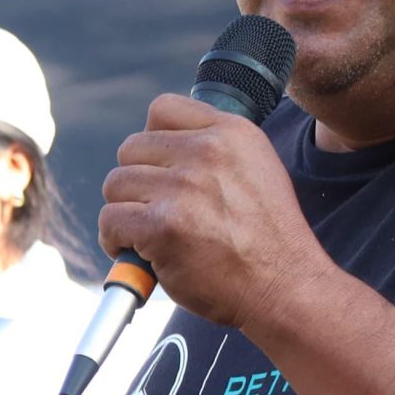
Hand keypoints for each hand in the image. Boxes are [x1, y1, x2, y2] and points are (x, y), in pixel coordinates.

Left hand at [99, 94, 328, 331]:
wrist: (283, 286)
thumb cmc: (268, 239)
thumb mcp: (257, 169)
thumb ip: (217, 149)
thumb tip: (167, 146)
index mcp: (231, 132)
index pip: (162, 109)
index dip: (152, 141)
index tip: (159, 169)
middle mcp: (206, 152)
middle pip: (131, 148)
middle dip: (135, 181)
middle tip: (152, 209)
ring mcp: (182, 188)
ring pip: (116, 185)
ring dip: (124, 212)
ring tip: (145, 234)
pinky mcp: (161, 226)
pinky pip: (111, 221)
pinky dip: (115, 240)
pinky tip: (137, 253)